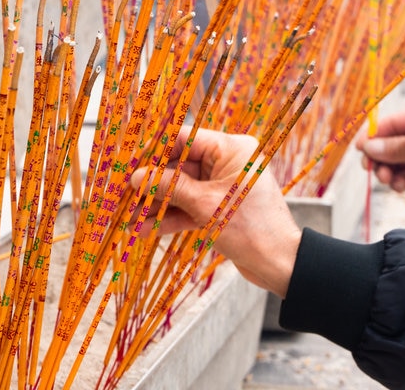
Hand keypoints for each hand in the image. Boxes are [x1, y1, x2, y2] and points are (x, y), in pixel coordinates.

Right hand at [130, 128, 300, 297]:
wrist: (279, 264)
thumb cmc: (250, 228)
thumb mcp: (204, 205)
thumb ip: (169, 187)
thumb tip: (137, 177)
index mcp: (232, 150)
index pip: (185, 139)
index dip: (155, 152)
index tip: (131, 163)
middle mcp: (229, 164)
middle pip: (180, 166)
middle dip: (153, 184)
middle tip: (125, 194)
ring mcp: (224, 187)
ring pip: (183, 190)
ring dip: (158, 204)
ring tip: (131, 217)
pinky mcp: (221, 208)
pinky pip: (191, 207)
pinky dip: (172, 216)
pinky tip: (147, 228)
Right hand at [355, 103, 404, 201]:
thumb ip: (395, 146)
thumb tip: (369, 148)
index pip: (389, 123)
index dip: (372, 136)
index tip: (359, 149)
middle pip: (388, 144)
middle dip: (378, 157)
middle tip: (371, 169)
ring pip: (394, 162)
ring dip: (387, 171)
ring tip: (387, 179)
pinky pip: (404, 175)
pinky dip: (398, 181)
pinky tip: (399, 186)